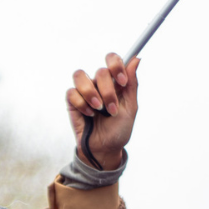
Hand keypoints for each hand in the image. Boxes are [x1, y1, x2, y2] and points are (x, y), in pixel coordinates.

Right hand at [66, 53, 138, 169]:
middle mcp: (99, 84)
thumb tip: (136, 59)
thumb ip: (132, 84)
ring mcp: (85, 91)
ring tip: (98, 109)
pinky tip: (88, 114)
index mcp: (114, 82)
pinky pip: (72, 92)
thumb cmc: (118, 130)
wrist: (104, 149)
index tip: (122, 82)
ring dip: (91, 94)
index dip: (116, 65)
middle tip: (112, 109)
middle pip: (100, 71)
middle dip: (108, 92)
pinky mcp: (72, 101)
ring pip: (81, 76)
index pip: (112, 59)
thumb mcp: (130, 108)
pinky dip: (82, 104)